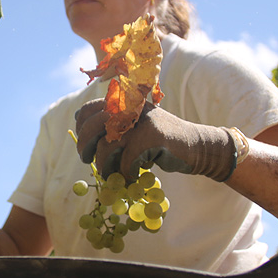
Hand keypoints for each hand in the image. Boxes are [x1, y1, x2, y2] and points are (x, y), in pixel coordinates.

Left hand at [74, 99, 233, 181]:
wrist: (196, 147)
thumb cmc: (160, 143)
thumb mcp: (135, 130)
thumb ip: (113, 128)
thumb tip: (81, 136)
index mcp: (124, 102)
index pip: (88, 110)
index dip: (81, 129)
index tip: (85, 147)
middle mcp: (131, 106)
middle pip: (93, 126)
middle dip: (85, 148)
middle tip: (88, 161)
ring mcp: (142, 120)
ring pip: (107, 147)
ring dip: (107, 167)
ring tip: (115, 175)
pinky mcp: (152, 136)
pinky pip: (127, 161)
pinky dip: (128, 173)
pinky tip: (135, 174)